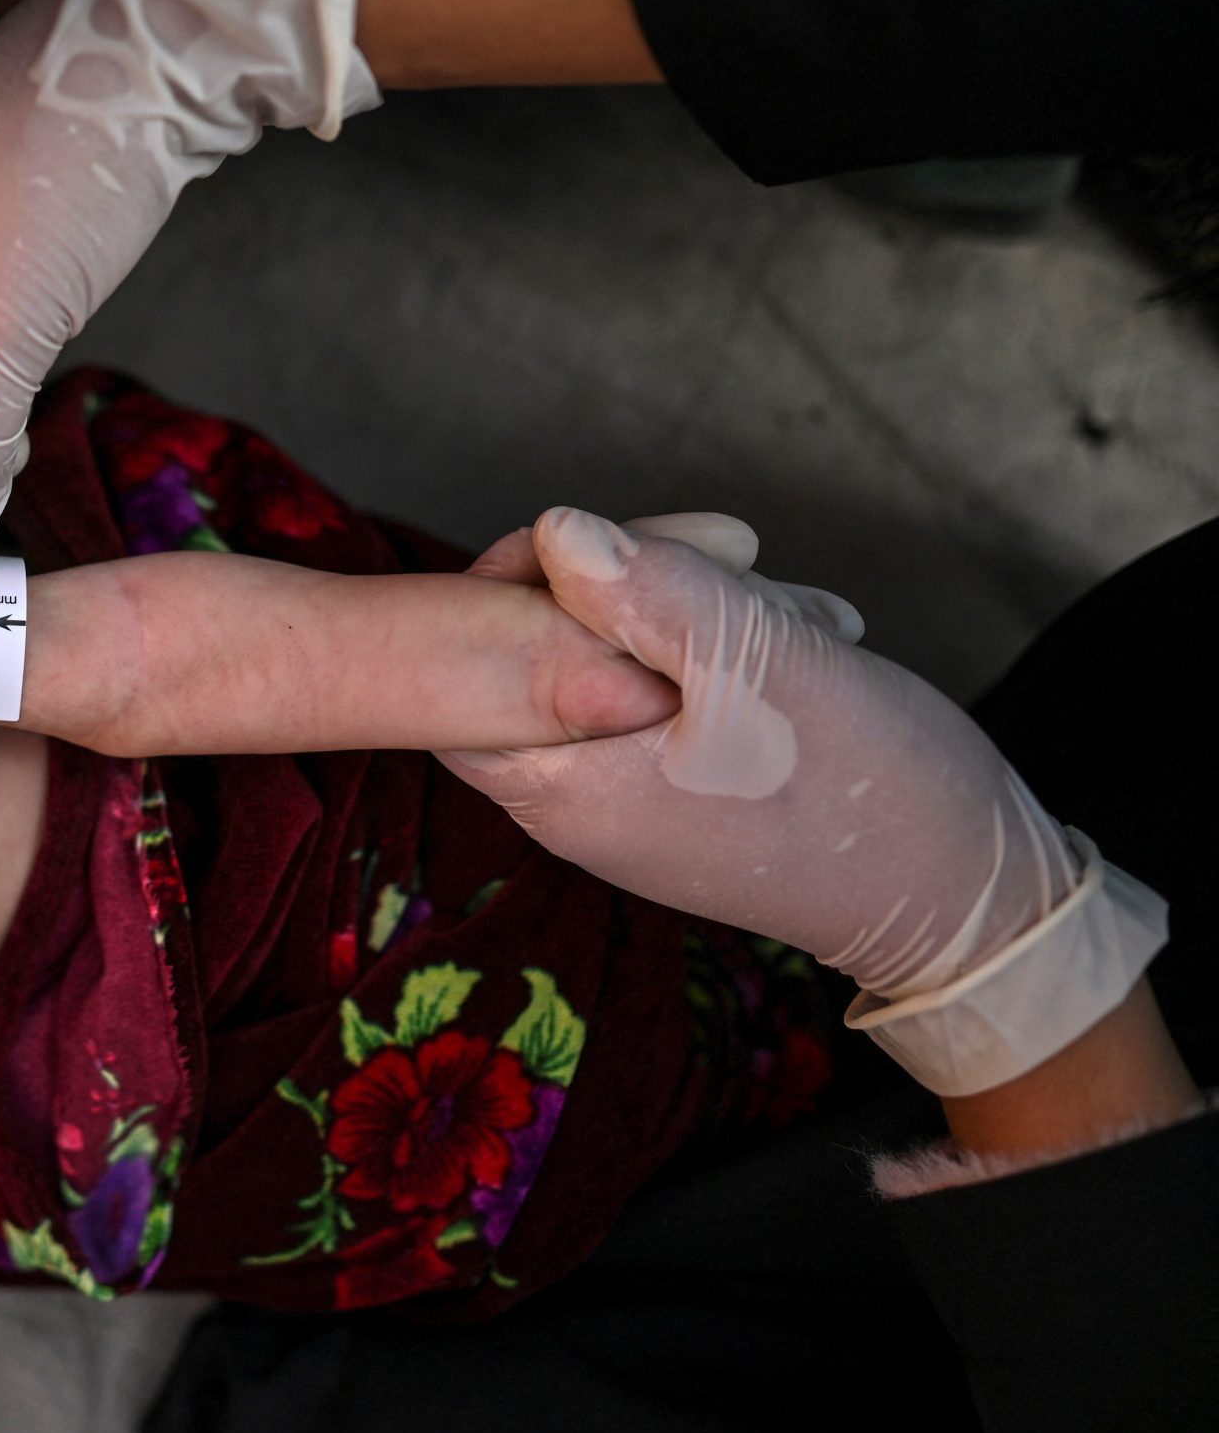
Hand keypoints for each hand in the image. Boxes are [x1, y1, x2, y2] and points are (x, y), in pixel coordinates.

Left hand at [442, 508, 1166, 1094]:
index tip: (612, 546)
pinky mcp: (681, 796)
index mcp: (564, 786)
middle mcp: (577, 806)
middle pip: (541, 655)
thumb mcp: (761, 664)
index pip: (463, 667)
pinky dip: (721, 657)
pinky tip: (800, 634)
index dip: (516, 585)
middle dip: (629, 584)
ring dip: (697, 615)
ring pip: (616, 667)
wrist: (970, 901)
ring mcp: (629, 805)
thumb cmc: (871, 794)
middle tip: (736, 551)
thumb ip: (652, 593)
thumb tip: (554, 530)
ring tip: (801, 609)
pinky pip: (667, 701)